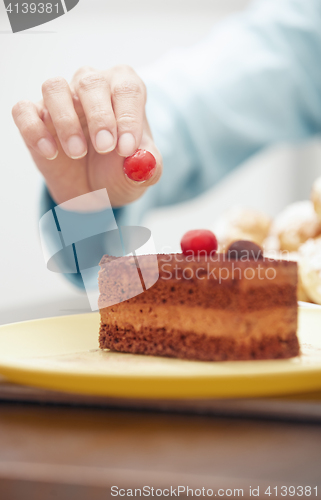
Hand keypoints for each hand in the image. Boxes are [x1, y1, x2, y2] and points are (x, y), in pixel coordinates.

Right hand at [12, 65, 161, 207]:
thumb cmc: (118, 173)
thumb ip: (149, 168)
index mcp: (124, 92)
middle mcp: (92, 87)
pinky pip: (24, 110)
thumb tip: (143, 161)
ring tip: (77, 153)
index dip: (128, 117)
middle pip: (91, 82)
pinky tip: (50, 153)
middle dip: (100, 116)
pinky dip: (34, 130)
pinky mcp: (35, 117)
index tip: (126, 149)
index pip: (127, 89)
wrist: (93, 192)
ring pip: (55, 87)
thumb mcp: (140, 176)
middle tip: (104, 147)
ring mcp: (62, 100)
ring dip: (66, 120)